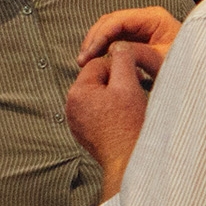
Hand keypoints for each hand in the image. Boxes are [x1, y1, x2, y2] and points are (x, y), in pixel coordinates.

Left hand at [67, 42, 149, 199]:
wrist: (128, 160)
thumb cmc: (128, 125)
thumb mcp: (128, 84)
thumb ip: (122, 59)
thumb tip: (118, 45)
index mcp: (77, 92)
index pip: (98, 64)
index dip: (119, 67)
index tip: (133, 78)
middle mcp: (71, 107)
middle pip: (97, 81)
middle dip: (116, 83)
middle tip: (133, 94)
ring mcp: (76, 123)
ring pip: (98, 97)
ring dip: (114, 98)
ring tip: (128, 109)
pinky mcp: (84, 134)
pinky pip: (97, 114)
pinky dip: (110, 114)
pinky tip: (122, 121)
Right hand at [79, 6, 181, 75]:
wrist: (201, 72)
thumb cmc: (187, 65)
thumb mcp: (163, 61)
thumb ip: (139, 53)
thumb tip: (114, 50)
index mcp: (154, 18)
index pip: (117, 20)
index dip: (99, 36)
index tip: (88, 55)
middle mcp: (147, 18)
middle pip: (110, 22)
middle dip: (94, 39)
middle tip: (83, 60)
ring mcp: (142, 26)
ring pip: (110, 29)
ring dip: (96, 44)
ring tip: (86, 62)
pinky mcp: (140, 37)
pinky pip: (116, 38)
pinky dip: (104, 48)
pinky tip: (97, 61)